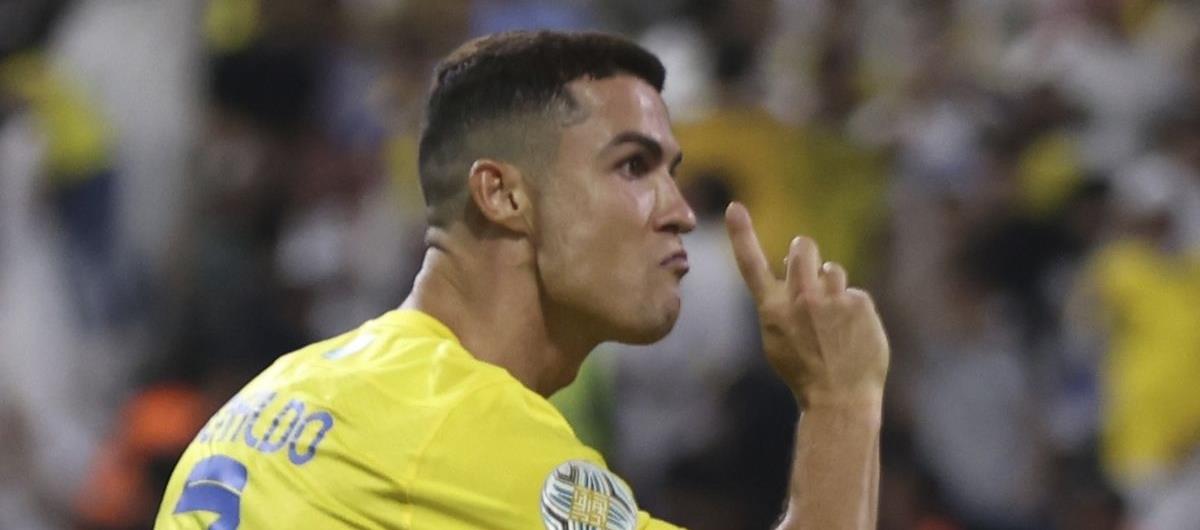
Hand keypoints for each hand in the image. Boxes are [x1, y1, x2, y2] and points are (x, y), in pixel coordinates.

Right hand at [724, 203, 888, 407]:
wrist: (839, 398)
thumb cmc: (803, 371)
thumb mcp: (776, 339)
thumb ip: (780, 302)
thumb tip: (791, 266)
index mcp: (772, 310)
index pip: (751, 264)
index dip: (740, 234)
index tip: (734, 207)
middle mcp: (800, 298)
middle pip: (803, 246)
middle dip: (805, 249)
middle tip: (808, 260)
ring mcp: (832, 300)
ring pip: (832, 270)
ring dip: (832, 286)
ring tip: (834, 319)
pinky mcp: (859, 304)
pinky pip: (855, 294)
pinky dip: (854, 311)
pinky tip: (853, 336)